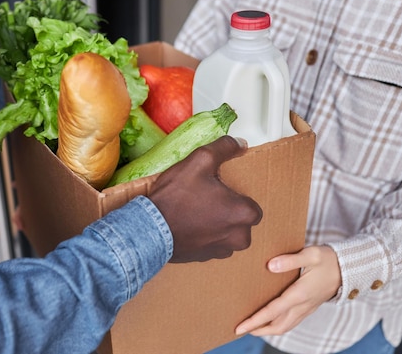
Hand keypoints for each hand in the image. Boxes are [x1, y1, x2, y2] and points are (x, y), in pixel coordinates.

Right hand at [148, 135, 262, 262]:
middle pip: (240, 219)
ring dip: (216, 222)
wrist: (150, 229)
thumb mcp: (200, 160)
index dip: (234, 194)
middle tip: (205, 198)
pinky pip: (212, 242)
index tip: (217, 189)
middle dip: (227, 209)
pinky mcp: (205, 258)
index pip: (251, 204)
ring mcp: (222, 251)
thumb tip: (241, 144)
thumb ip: (224, 148)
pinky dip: (204, 233)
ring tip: (195, 210)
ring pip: (227, 231)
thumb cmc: (176, 197)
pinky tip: (188, 222)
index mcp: (244, 214)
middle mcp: (239, 237)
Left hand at [235, 245, 341, 335]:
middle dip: (258, 329)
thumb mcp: (311, 254)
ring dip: (267, 330)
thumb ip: (290, 260)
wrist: (350, 268)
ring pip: (285, 326)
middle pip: (277, 326)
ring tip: (252, 327)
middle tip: (241, 329)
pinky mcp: (309, 307)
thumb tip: (270, 266)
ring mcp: (307, 308)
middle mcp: (302, 305)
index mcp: (299, 294)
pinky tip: (270, 320)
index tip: (240, 327)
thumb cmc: (329, 259)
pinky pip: (291, 322)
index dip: (254, 320)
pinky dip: (278, 325)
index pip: (272, 311)